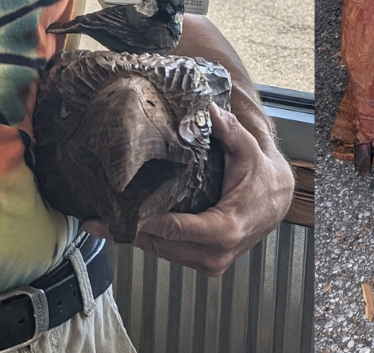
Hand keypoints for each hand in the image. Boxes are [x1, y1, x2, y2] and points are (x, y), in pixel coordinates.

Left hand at [84, 103, 294, 275]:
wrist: (277, 200)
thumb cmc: (261, 176)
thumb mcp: (248, 149)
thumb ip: (230, 130)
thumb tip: (210, 110)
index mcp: (227, 228)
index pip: (177, 229)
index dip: (145, 223)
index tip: (118, 216)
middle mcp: (217, 253)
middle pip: (163, 245)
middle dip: (129, 233)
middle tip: (96, 221)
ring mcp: (211, 262)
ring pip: (164, 253)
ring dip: (136, 239)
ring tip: (103, 224)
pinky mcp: (206, 263)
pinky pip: (171, 253)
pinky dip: (151, 241)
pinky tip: (128, 228)